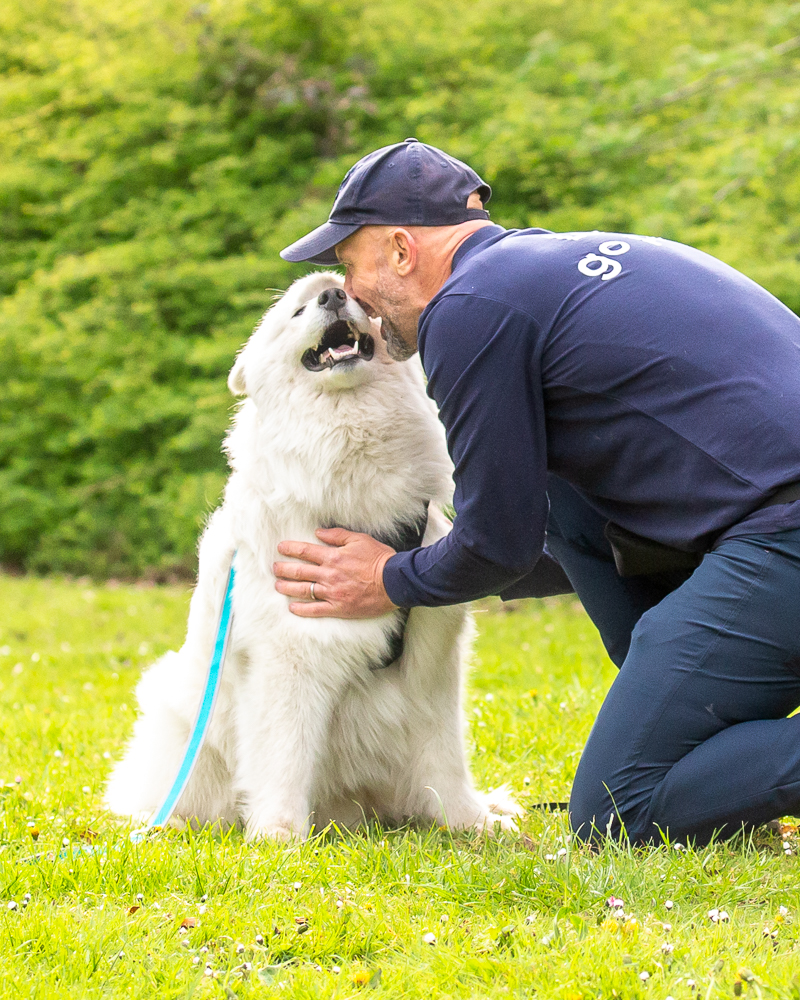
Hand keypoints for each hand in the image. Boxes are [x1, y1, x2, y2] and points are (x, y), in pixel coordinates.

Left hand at [273, 528, 398, 617]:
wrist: (394, 581)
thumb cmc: (380, 559)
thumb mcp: (360, 539)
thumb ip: (337, 535)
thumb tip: (319, 533)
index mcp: (333, 557)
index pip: (305, 551)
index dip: (290, 549)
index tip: (280, 548)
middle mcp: (329, 575)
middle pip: (299, 572)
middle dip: (283, 569)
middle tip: (274, 568)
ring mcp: (332, 592)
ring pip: (303, 591)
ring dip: (287, 588)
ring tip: (278, 586)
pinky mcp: (339, 607)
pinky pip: (315, 609)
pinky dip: (302, 609)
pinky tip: (292, 608)